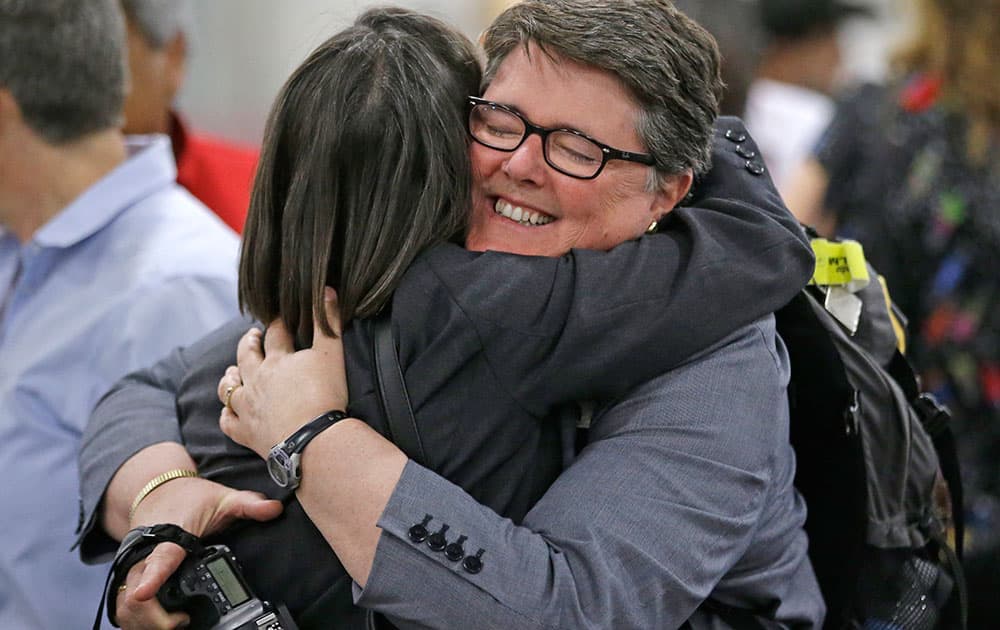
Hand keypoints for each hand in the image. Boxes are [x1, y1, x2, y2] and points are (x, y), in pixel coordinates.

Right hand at [115, 477, 282, 627]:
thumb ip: (249, 505)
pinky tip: (158, 623)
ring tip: (175, 624)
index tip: (145, 593)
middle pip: (134, 593)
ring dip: (145, 622)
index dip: (152, 576)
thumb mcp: (223, 498)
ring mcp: (131, 565)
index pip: (160, 558)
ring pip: (123, 604)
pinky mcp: (125, 575)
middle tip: (183, 622)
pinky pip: (120, 605)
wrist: (155, 490)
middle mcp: (143, 551)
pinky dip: (135, 619)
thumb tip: (274, 509)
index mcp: (169, 533)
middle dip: (154, 617)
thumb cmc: (189, 497)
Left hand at [220, 288, 348, 456]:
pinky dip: (226, 414)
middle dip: (248, 343)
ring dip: (230, 377)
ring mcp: (247, 407)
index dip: (278, 324)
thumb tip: (326, 290)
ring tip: (233, 371)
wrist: (312, 440)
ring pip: (229, 388)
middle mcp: (256, 380)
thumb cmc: (324, 396)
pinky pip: (228, 421)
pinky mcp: (246, 432)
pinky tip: (228, 411)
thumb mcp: (332, 354)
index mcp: (277, 360)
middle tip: (252, 336)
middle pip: (245, 356)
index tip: (281, 320)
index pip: (275, 334)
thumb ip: (329, 322)